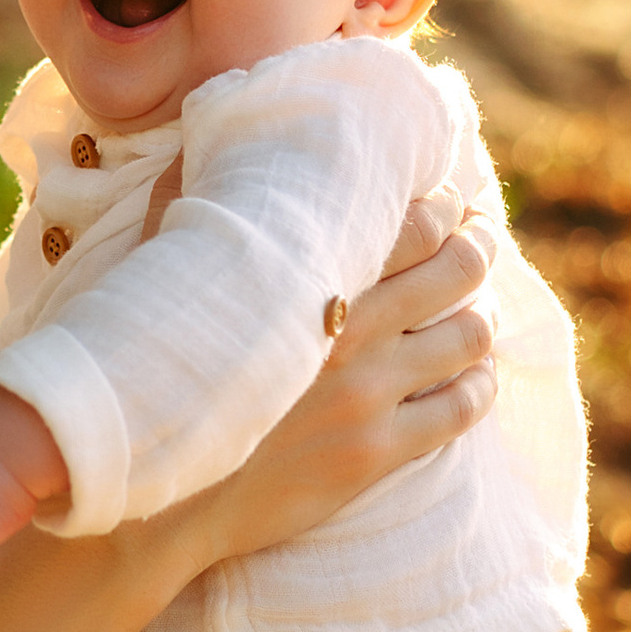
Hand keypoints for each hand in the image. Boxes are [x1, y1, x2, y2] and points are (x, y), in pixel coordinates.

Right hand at [176, 188, 498, 574]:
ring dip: (483, 315)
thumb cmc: (147, 372)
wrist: (152, 492)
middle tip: (478, 239)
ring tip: (478, 307)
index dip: (442, 206)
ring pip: (468, 337)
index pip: (412, 223)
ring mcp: (369, 397)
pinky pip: (462, 409)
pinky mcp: (376, 454)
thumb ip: (184, 200)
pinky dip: (479, 383)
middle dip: (477, 246)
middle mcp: (349, 333)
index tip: (447, 202)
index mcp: (306, 278)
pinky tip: (472, 376)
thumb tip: (200, 139)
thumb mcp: (154, 272)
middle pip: (455, 270)